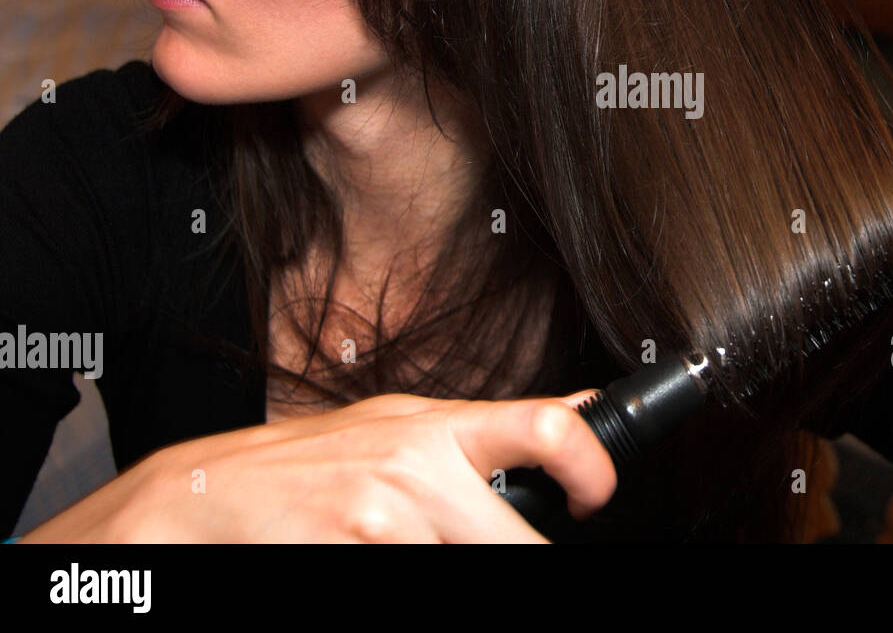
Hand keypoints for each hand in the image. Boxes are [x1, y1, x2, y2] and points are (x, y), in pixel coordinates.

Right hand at [19, 390, 615, 542]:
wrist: (191, 503)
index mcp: (432, 429)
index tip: (597, 498)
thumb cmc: (298, 473)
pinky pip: (408, 583)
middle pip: (518, 541)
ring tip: (400, 553)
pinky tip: (356, 562)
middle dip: (514, 560)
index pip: (547, 426)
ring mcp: (376, 517)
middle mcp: (413, 467)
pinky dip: (392, 584)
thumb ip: (481, 432)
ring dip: (444, 571)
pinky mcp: (338, 555)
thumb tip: (574, 413)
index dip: (593, 466)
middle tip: (488, 556)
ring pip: (465, 566)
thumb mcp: (393, 432)